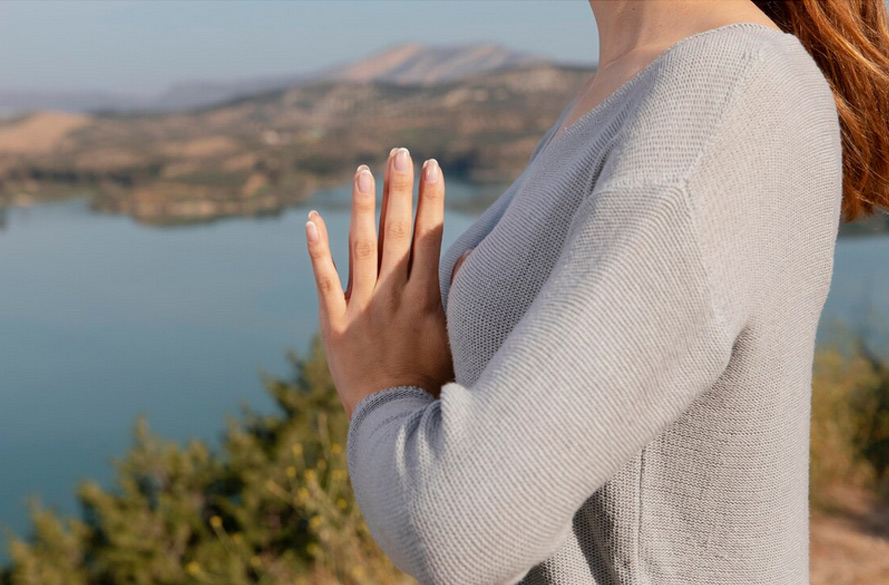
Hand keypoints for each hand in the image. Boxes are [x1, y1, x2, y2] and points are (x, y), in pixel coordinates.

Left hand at [304, 147, 454, 419]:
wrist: (392, 423)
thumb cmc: (431, 385)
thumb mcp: (457, 342)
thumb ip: (459, 296)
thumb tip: (471, 253)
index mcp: (425, 301)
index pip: (430, 238)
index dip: (431, 200)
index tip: (432, 166)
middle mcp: (392, 298)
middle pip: (397, 234)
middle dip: (399, 190)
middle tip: (398, 152)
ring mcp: (361, 309)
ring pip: (361, 248)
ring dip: (362, 207)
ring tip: (362, 170)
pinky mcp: (333, 324)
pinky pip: (324, 281)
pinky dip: (317, 250)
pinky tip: (311, 220)